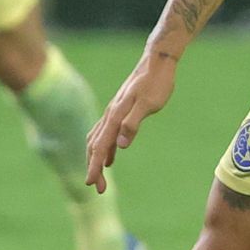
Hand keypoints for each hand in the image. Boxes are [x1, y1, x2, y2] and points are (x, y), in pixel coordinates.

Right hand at [85, 51, 179, 193]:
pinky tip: (111, 158)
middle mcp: (110, 114)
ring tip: (101, 177)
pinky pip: (106, 133)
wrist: (157, 60)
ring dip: (97, 159)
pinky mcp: (120, 111)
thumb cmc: (156, 82)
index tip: (91, 184)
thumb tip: (121, 145)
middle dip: (94, 167)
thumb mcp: (148, 104)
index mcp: (115, 115)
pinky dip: (105, 148)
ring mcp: (114, 112)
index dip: (94, 166)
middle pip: (95, 145)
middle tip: (99, 188)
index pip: (100, 145)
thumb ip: (133, 123)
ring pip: (98, 140)